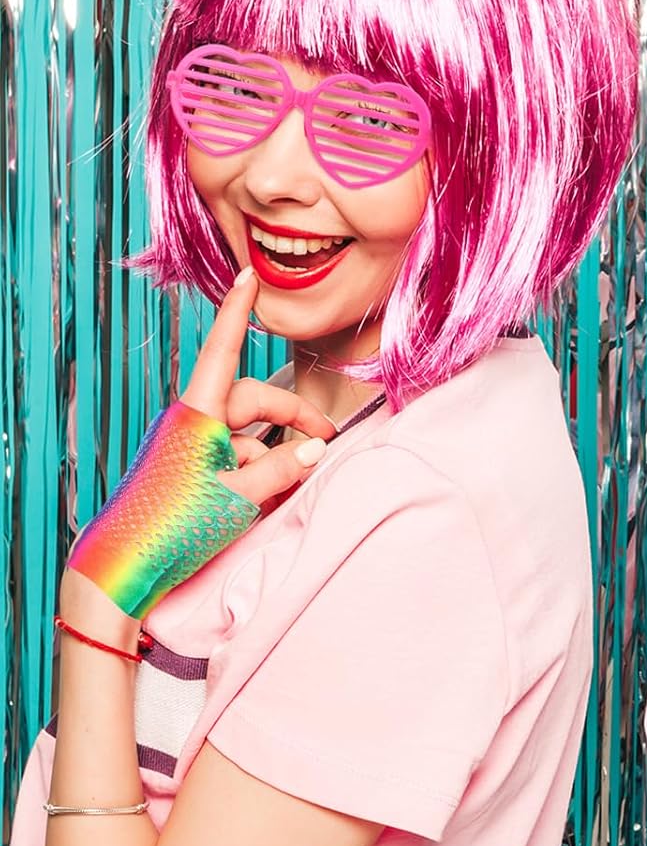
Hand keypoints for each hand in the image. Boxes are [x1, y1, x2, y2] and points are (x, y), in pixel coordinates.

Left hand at [186, 268, 337, 505]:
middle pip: (253, 400)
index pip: (223, 350)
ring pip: (246, 435)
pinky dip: (255, 474)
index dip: (236, 312)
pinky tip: (265, 502)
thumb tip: (315, 450)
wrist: (122, 569)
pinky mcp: (188, 471)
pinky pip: (233, 459)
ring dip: (273, 457)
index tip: (247, 276)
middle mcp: (192, 424)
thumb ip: (283, 468)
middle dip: (293, 416)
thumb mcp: (240, 497)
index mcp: (197, 416)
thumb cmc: (173, 526)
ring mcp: (189, 448)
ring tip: (285, 491)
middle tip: (326, 443)